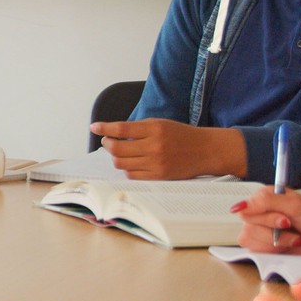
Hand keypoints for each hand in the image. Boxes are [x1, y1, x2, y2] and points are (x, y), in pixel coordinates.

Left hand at [91, 118, 242, 178]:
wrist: (206, 150)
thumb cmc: (181, 135)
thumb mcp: (161, 124)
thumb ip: (138, 128)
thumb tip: (112, 133)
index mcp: (154, 128)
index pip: (121, 128)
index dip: (105, 128)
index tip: (94, 127)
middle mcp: (154, 146)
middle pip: (117, 148)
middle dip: (108, 144)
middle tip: (107, 141)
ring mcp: (156, 163)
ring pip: (122, 163)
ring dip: (116, 157)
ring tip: (120, 152)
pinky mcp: (159, 176)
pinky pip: (132, 175)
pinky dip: (127, 169)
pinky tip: (130, 163)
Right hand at [230, 188, 300, 255]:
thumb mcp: (295, 204)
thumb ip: (266, 202)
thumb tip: (240, 206)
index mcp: (266, 199)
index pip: (246, 208)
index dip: (264, 217)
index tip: (285, 219)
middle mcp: (261, 214)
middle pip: (247, 226)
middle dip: (272, 230)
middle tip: (291, 227)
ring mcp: (263, 232)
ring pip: (250, 240)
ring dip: (276, 242)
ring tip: (293, 238)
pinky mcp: (267, 248)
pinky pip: (256, 251)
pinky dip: (275, 251)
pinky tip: (290, 245)